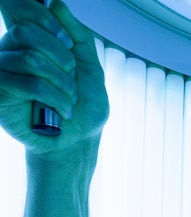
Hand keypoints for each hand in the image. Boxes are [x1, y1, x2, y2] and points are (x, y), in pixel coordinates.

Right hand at [0, 0, 108, 159]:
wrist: (81, 137)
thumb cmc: (84, 103)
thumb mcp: (90, 65)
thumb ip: (77, 34)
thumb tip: (56, 4)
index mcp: (31, 41)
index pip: (22, 10)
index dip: (45, 19)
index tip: (67, 42)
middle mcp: (10, 52)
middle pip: (27, 32)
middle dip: (61, 56)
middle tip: (72, 77)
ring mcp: (2, 73)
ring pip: (31, 59)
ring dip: (62, 82)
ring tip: (70, 99)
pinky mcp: (0, 96)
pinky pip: (27, 84)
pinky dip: (54, 97)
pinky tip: (62, 110)